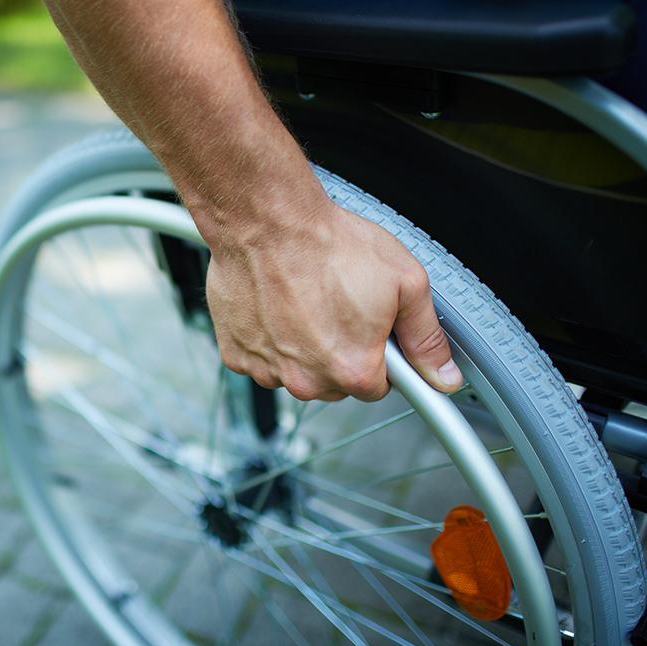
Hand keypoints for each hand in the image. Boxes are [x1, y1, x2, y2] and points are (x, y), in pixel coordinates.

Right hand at [204, 196, 462, 401]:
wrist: (266, 222)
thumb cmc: (328, 245)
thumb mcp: (405, 283)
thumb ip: (426, 337)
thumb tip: (443, 374)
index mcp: (353, 369)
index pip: (379, 386)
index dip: (380, 354)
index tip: (372, 331)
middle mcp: (307, 380)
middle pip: (336, 381)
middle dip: (341, 350)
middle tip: (339, 305)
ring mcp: (268, 369)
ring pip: (298, 371)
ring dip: (303, 346)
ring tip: (306, 301)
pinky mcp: (237, 354)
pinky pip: (262, 358)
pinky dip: (270, 339)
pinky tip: (277, 307)